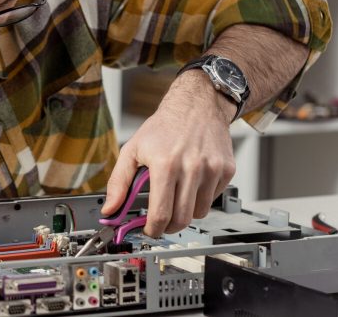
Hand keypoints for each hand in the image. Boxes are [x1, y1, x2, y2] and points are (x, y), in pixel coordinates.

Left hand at [102, 71, 235, 236]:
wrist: (196, 106)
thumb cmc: (163, 128)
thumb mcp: (132, 150)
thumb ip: (118, 183)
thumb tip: (110, 209)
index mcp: (165, 164)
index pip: (161, 213)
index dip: (153, 229)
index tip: (149, 230)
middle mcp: (191, 167)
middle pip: (182, 219)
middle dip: (169, 226)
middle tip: (161, 220)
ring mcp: (212, 169)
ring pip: (199, 212)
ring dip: (186, 211)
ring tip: (176, 195)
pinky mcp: (226, 170)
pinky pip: (214, 198)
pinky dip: (201, 197)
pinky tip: (192, 181)